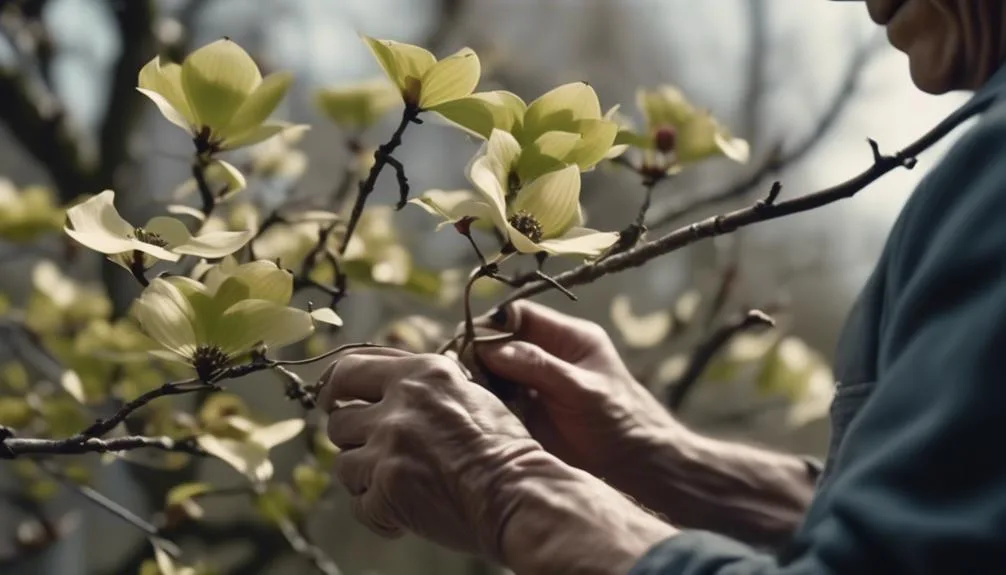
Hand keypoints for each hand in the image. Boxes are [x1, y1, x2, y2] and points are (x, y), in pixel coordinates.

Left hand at [318, 346, 675, 573]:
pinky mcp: (386, 488)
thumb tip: (391, 386)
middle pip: (338, 419)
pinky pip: (359, 505)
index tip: (336, 401)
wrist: (520, 492)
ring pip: (342, 464)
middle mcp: (399, 404)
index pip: (349, 368)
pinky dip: (377, 513)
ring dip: (364, 478)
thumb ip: (426, 386)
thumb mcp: (469, 393)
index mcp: (420, 373)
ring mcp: (389, 447)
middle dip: (352, 439)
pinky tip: (403, 514)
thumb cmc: (505, 448)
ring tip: (396, 487)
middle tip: (372, 454)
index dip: (336, 388)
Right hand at [469, 300, 690, 495]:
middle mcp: (549, 357)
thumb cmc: (622, 422)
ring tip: (462, 390)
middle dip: (479, 352)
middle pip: (502, 343)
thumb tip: (493, 349)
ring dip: (478, 379)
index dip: (491, 324)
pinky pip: (498, 401)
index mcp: (568, 338)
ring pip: (495, 372)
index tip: (466, 340)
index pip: (519, 316)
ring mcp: (537, 386)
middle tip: (458, 368)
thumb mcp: (582, 389)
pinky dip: (484, 403)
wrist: (640, 467)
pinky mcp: (529, 414)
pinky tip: (472, 409)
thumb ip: (539, 366)